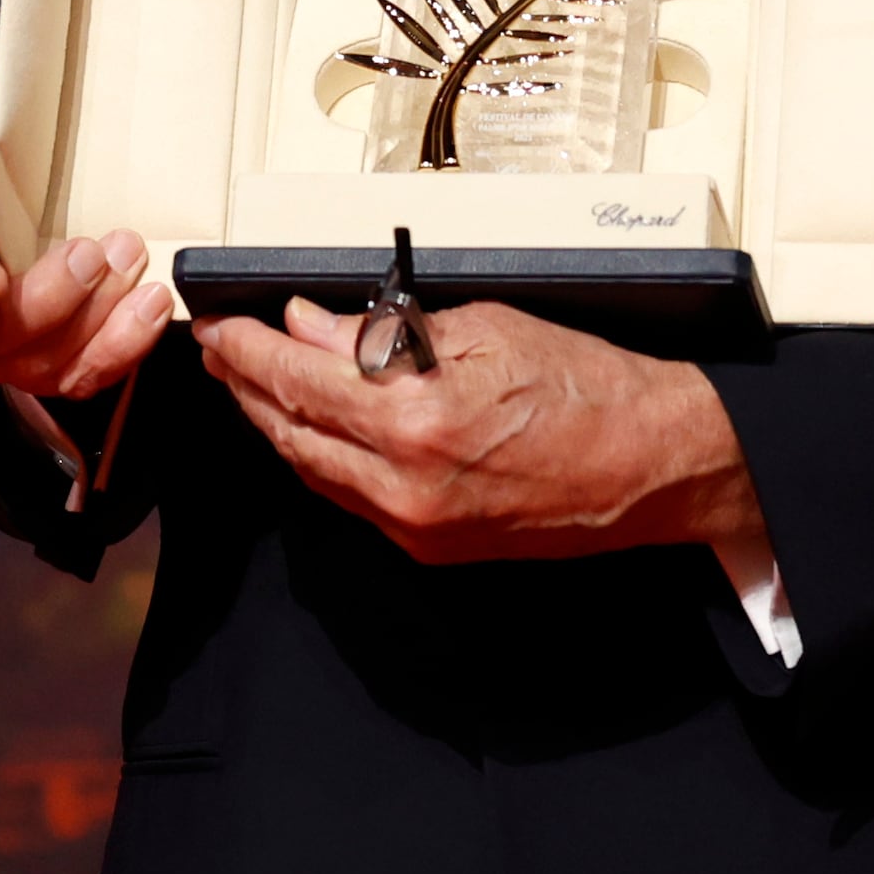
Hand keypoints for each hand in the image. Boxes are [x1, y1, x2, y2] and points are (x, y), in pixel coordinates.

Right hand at [0, 106, 174, 425]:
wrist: (22, 262)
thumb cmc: (3, 216)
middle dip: (50, 297)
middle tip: (95, 252)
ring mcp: (8, 360)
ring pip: (45, 360)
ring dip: (98, 315)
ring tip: (134, 264)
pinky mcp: (55, 377)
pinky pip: (87, 377)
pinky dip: (125, 343)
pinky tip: (151, 303)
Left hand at [200, 294, 764, 566]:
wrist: (655, 466)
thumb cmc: (589, 388)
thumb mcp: (483, 329)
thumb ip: (383, 332)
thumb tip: (312, 325)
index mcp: (415, 423)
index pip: (297, 381)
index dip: (246, 350)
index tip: (219, 325)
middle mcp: (405, 487)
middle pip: (290, 433)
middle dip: (246, 387)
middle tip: (222, 349)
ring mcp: (416, 527)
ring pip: (313, 471)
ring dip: (276, 424)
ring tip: (253, 380)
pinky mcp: (432, 548)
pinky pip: (351, 498)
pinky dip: (321, 457)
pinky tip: (313, 426)